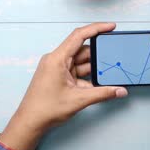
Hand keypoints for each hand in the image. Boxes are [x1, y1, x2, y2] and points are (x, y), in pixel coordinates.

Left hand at [0, 23, 127, 149]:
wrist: (30, 122)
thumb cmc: (44, 109)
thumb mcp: (78, 99)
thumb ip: (102, 93)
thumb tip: (119, 90)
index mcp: (57, 59)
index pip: (79, 36)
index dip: (96, 28)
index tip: (110, 26)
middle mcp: (56, 60)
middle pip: (82, 50)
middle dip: (99, 55)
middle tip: (114, 57)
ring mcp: (57, 69)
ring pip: (81, 63)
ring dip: (94, 69)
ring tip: (109, 73)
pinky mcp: (59, 77)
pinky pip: (77, 72)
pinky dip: (88, 77)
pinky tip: (99, 84)